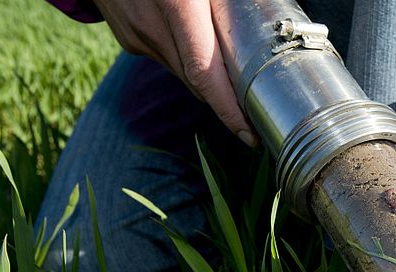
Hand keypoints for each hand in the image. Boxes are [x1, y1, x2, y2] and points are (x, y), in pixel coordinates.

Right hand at [92, 0, 257, 145]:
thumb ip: (232, 1)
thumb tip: (268, 11)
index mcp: (178, 5)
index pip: (205, 75)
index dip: (228, 111)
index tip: (249, 135)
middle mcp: (154, 27)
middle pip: (197, 82)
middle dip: (226, 103)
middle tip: (257, 114)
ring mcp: (136, 36)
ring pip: (182, 73)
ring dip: (207, 79)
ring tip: (235, 80)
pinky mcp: (128, 39)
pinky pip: (166, 58)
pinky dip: (187, 60)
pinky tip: (200, 47)